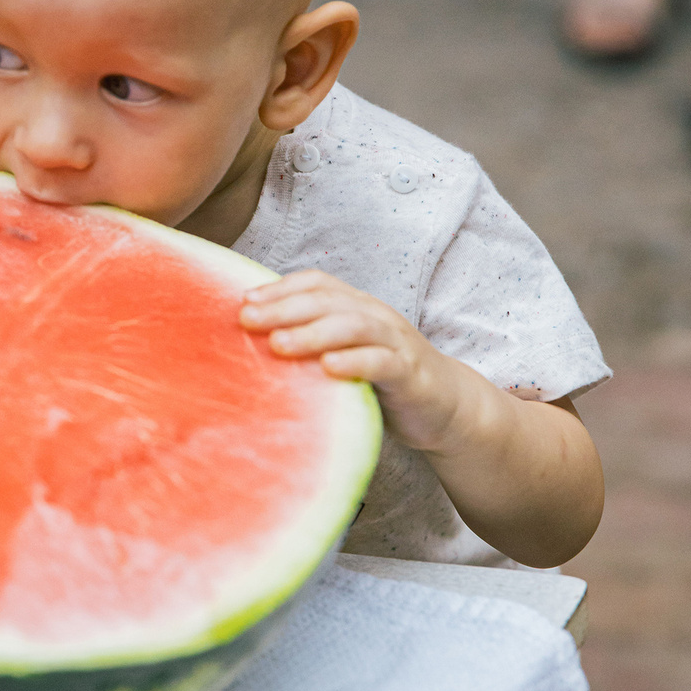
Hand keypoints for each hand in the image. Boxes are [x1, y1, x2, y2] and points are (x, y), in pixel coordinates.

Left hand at [239, 269, 472, 452]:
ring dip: (313, 332)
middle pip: (328, 301)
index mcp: (358, 308)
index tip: (242, 301)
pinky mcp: (410, 373)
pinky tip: (328, 368)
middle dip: (284, 307)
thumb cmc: (386, 381)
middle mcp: (376, 317)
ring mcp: (396, 343)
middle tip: (247, 320)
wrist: (448, 406)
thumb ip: (314, 347)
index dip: (280, 288)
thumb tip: (253, 349)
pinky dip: (354, 361)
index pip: (318, 284)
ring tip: (278, 343)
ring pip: (353, 326)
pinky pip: (381, 362)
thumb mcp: (348, 356)